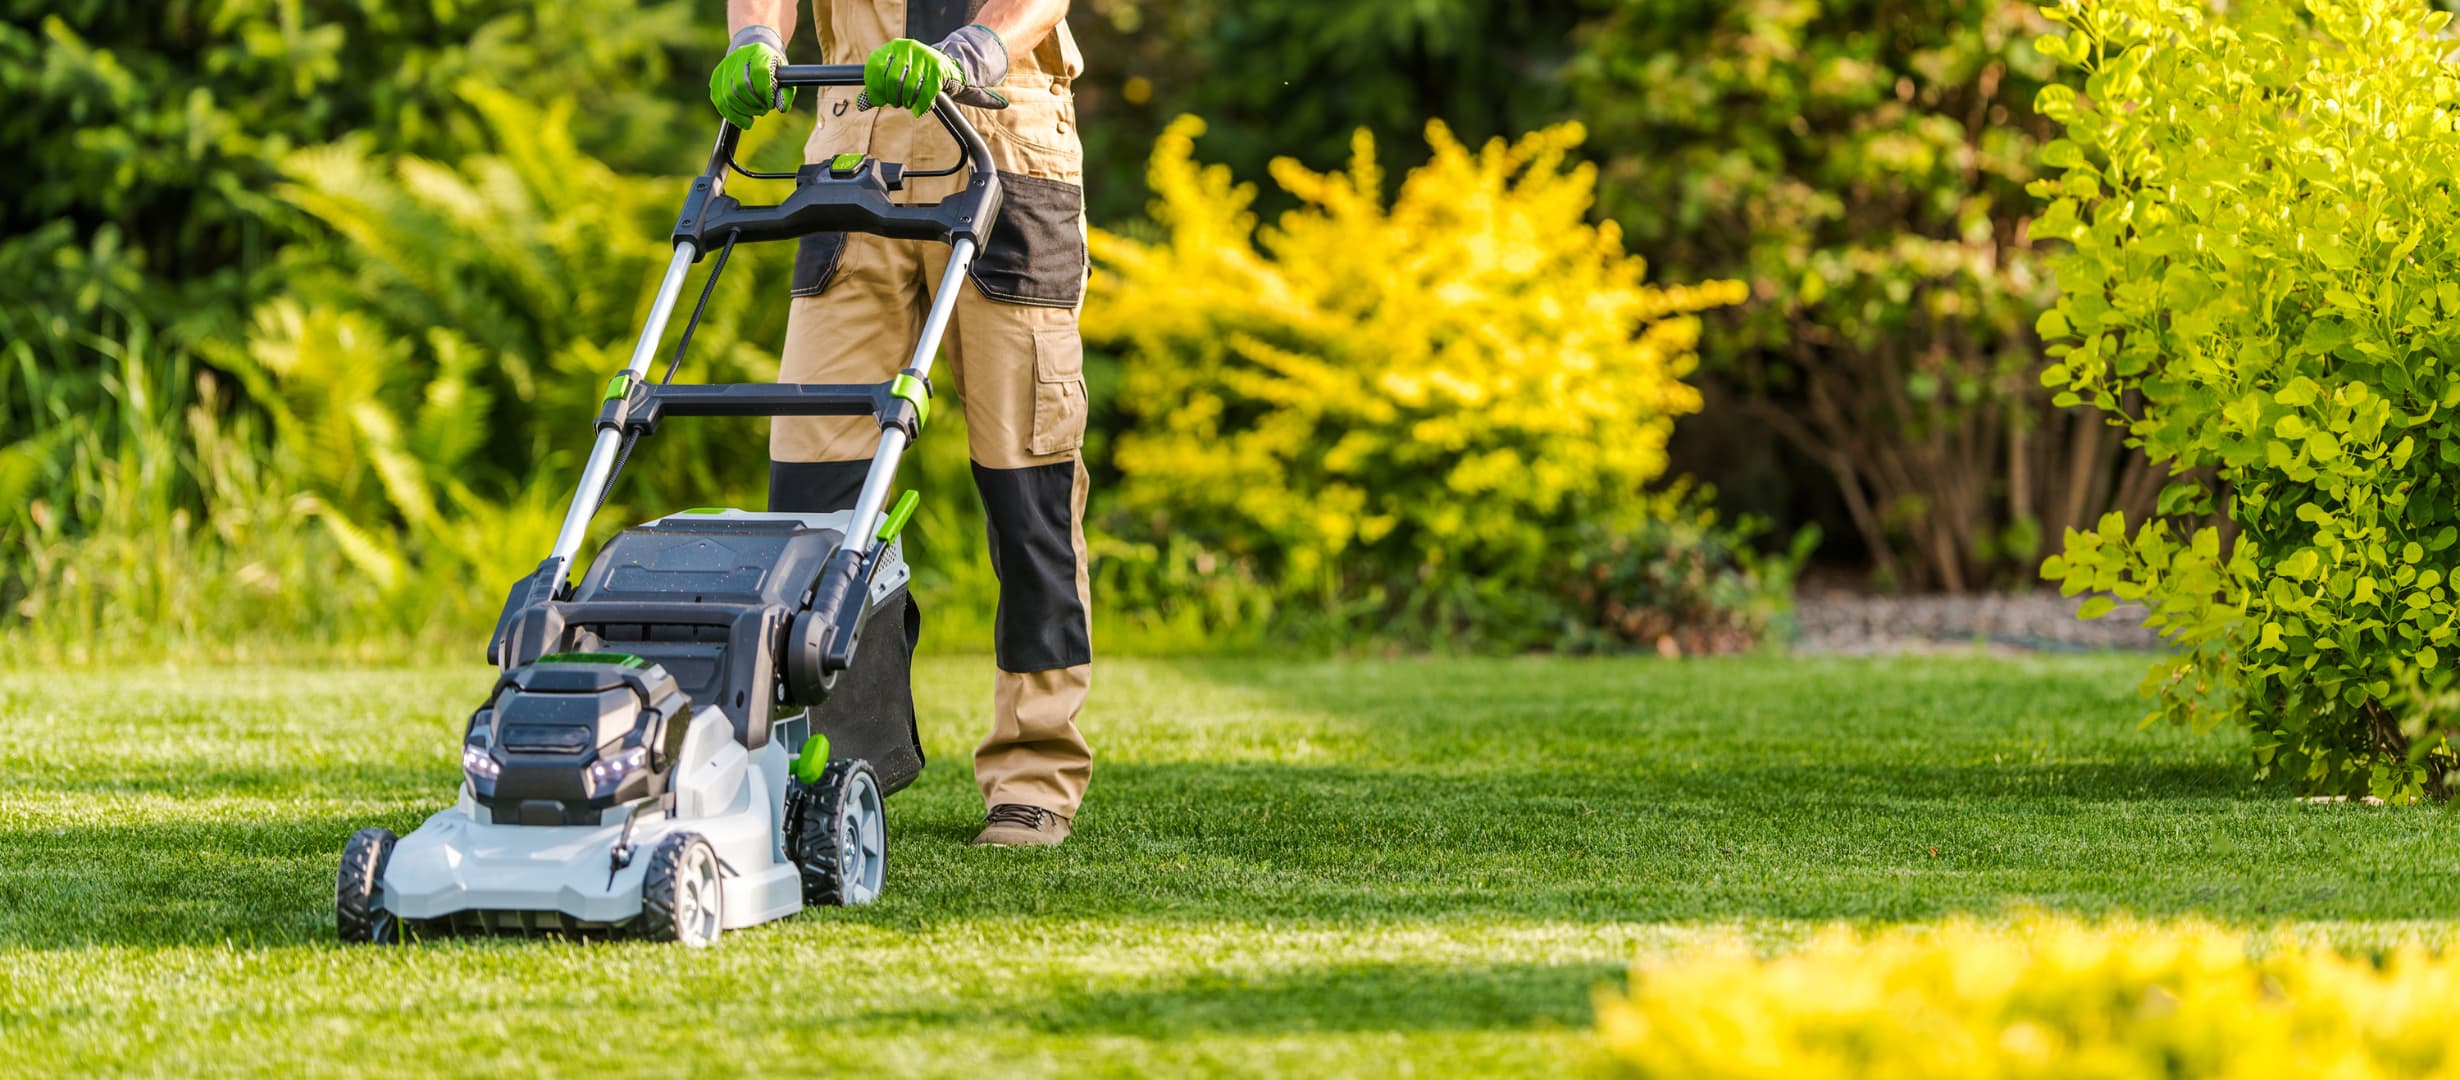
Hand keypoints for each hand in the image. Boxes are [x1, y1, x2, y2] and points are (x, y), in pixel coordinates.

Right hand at [710, 26, 792, 127]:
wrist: (754, 51)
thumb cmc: (772, 68)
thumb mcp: (785, 77)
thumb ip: (786, 93)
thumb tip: (782, 108)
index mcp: (759, 52)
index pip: (759, 72)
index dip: (764, 92)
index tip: (770, 104)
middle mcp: (740, 55)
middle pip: (740, 85)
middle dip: (752, 104)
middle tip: (762, 110)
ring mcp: (725, 65)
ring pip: (727, 94)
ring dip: (741, 111)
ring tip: (752, 116)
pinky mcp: (716, 75)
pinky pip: (718, 98)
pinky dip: (729, 113)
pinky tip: (741, 119)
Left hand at [863, 26, 1009, 114]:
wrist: (947, 67)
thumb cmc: (916, 74)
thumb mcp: (895, 75)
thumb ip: (878, 87)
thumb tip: (862, 104)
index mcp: (892, 47)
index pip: (875, 69)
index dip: (874, 89)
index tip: (879, 101)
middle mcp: (906, 47)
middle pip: (892, 80)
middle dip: (893, 98)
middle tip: (898, 103)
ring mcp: (923, 56)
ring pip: (909, 87)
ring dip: (908, 102)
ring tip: (910, 104)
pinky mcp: (938, 68)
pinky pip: (926, 93)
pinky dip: (921, 105)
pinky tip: (919, 110)